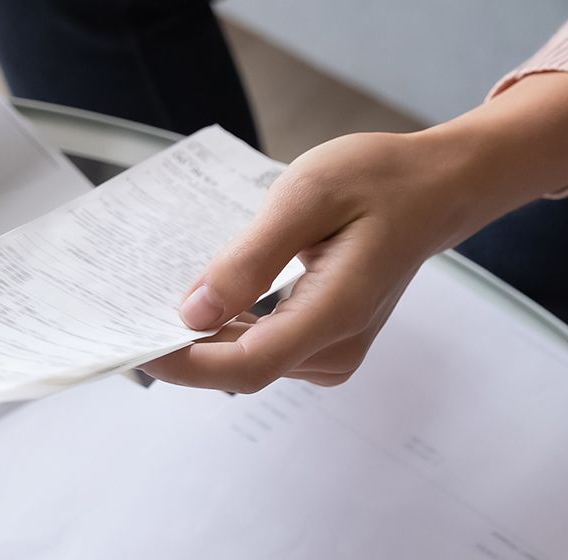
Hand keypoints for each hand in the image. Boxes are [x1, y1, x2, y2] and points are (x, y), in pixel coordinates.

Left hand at [143, 73, 567, 393]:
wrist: (436, 191)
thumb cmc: (379, 182)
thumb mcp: (307, 196)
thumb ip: (249, 258)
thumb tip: (192, 312)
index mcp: (336, 312)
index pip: (245, 365)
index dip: (184, 364)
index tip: (135, 342)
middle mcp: (335, 350)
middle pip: (238, 369)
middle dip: (183, 347)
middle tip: (132, 308)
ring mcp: (332, 356)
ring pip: (245, 362)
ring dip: (202, 337)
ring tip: (165, 293)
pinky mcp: (324, 349)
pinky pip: (261, 349)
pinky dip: (226, 330)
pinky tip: (208, 297)